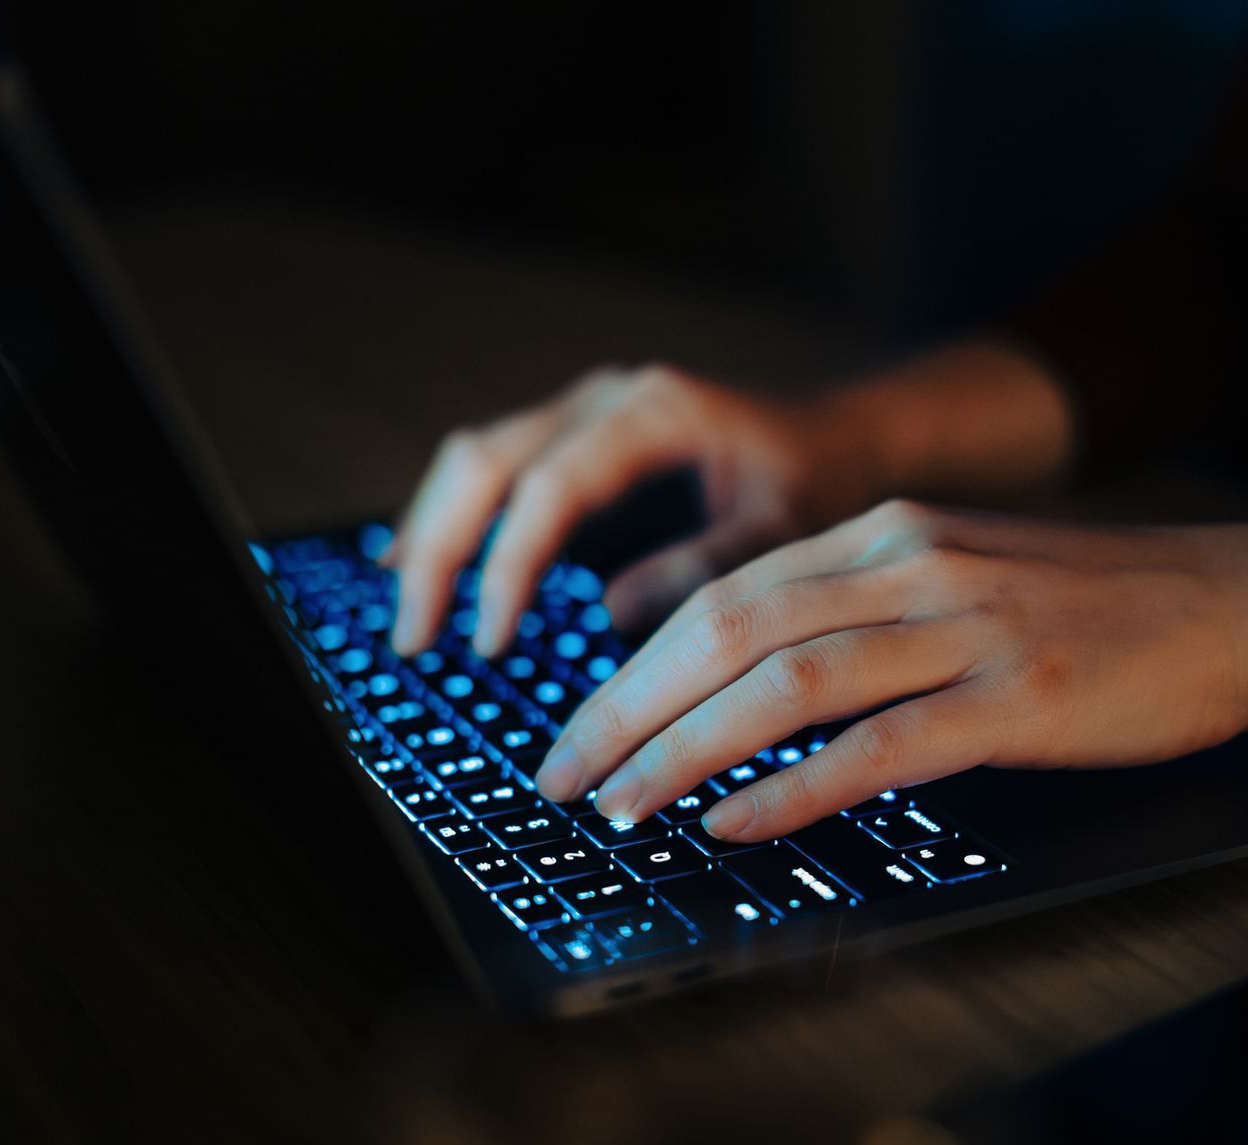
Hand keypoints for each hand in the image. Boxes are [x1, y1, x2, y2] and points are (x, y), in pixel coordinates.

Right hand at [382, 363, 886, 656]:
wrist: (837, 442)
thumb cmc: (815, 488)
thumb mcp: (782, 534)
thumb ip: (705, 568)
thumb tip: (610, 610)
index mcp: (654, 412)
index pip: (550, 485)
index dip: (509, 564)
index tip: (491, 641)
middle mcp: (605, 398)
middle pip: (485, 461)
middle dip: (440, 553)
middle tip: (418, 643)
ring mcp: (581, 410)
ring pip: (472, 459)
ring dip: (431, 536)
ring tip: (411, 621)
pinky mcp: (570, 436)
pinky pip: (488, 469)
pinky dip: (450, 519)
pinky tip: (415, 567)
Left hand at [534, 499, 1247, 843]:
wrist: (1235, 604)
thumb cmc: (1095, 605)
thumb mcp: (960, 576)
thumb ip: (861, 613)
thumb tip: (754, 688)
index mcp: (886, 535)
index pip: (727, 597)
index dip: (635, 667)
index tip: (581, 729)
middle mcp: (910, 567)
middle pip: (731, 632)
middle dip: (628, 709)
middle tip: (564, 776)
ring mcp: (964, 629)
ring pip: (788, 682)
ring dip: (687, 748)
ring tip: (621, 806)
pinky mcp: (1016, 696)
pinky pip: (884, 744)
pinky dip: (799, 785)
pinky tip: (737, 820)